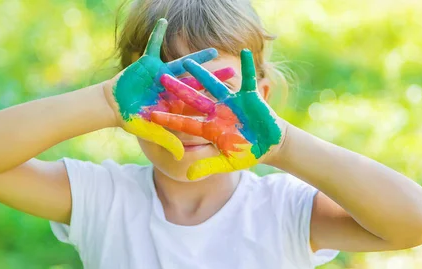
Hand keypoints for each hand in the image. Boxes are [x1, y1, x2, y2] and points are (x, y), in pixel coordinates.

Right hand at [105, 18, 232, 159]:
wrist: (112, 106)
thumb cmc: (131, 119)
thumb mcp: (150, 130)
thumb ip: (167, 141)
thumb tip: (182, 157)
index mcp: (174, 103)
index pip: (197, 101)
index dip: (213, 100)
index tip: (230, 100)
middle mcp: (172, 87)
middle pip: (197, 81)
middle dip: (214, 77)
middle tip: (232, 71)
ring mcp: (161, 74)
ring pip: (183, 64)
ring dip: (198, 58)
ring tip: (214, 50)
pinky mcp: (148, 63)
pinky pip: (153, 46)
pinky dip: (156, 34)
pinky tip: (163, 21)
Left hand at [151, 49, 284, 179]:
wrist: (270, 145)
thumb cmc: (249, 153)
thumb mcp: (228, 162)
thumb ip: (208, 167)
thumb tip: (188, 176)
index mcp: (210, 127)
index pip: (185, 122)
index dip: (169, 118)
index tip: (151, 115)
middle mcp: (217, 111)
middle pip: (194, 98)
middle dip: (178, 89)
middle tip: (161, 78)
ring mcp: (232, 102)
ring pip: (214, 84)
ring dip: (203, 73)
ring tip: (189, 60)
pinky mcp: (249, 96)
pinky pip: (248, 78)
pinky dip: (248, 66)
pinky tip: (245, 52)